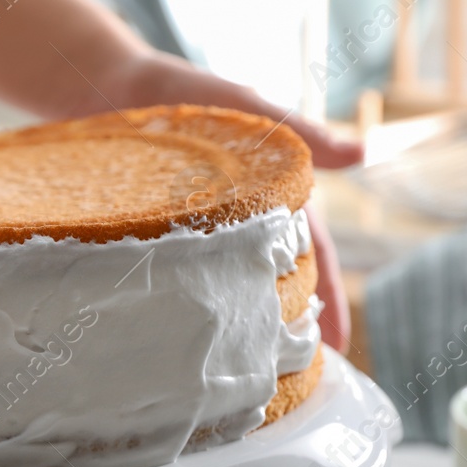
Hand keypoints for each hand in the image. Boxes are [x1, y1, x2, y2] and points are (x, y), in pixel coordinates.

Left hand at [106, 53, 354, 351]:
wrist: (106, 88)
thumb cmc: (186, 94)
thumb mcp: (246, 108)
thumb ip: (298, 132)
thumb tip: (360, 155)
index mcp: (271, 197)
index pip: (312, 257)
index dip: (328, 302)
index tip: (337, 349)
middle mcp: (238, 222)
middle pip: (273, 282)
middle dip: (289, 327)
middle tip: (296, 379)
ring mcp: (197, 236)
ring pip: (229, 290)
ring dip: (244, 328)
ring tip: (247, 374)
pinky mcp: (154, 243)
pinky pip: (182, 287)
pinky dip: (194, 314)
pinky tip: (185, 344)